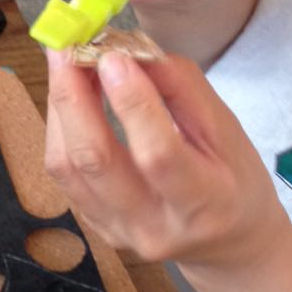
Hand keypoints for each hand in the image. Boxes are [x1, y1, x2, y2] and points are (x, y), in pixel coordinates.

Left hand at [44, 50, 287, 271]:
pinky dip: (60, 131)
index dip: (131, 103)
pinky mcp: (93, 226)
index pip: (157, 154)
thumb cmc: (232, 181)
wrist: (223, 241)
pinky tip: (68, 100)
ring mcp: (115, 231)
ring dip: (59, 110)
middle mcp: (151, 226)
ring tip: (64, 65)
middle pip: (94, 161)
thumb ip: (182, 90)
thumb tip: (132, 51)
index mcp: (201, 205)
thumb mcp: (227, 132)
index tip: (113, 57)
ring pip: (66, 168)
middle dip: (73, 98)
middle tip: (66, 50)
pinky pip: (63, 175)